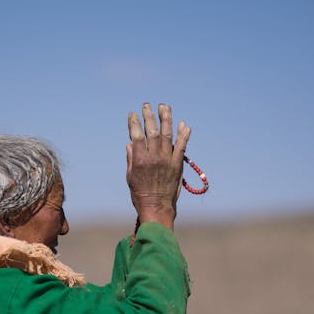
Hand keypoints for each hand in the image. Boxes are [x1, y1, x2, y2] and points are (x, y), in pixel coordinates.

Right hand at [126, 103, 190, 228]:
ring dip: (166, 119)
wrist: (157, 208)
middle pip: (152, 131)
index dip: (134, 123)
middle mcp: (154, 158)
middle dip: (149, 116)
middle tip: (147, 105)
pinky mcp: (177, 165)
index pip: (136, 135)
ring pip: (167, 134)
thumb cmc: (140, 195)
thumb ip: (131, 159)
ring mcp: (167, 160)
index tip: (133, 114)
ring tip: (164, 107)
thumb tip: (130, 143)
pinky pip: (182, 147)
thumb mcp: (130, 177)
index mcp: (140, 160)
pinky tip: (183, 125)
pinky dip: (183, 135)